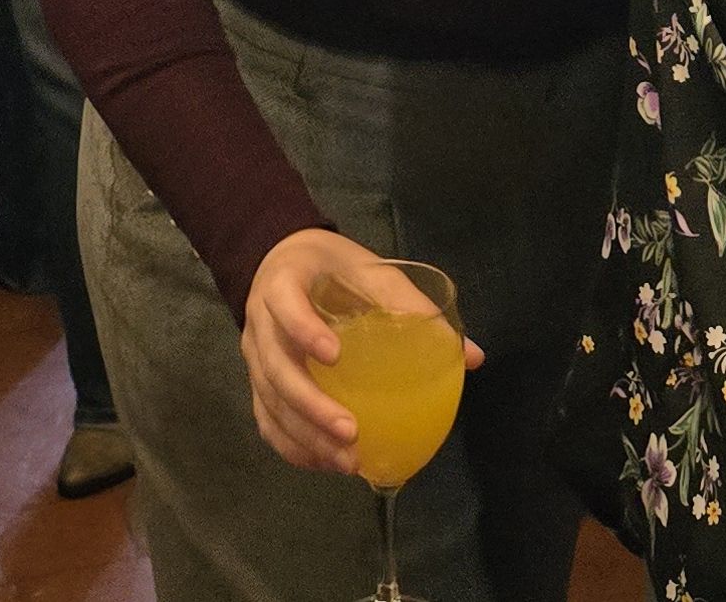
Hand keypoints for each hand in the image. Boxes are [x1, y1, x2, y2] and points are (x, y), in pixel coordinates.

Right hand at [242, 229, 483, 477]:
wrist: (282, 261)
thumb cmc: (333, 267)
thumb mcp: (370, 270)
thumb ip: (412, 307)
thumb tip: (472, 357)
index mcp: (283, 284)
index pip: (285, 307)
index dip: (304, 331)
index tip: (335, 356)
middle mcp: (259, 324)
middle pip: (276, 370)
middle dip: (311, 406)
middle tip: (351, 432)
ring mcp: (254, 356)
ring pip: (270, 403)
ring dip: (306, 436)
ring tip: (346, 461)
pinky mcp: (256, 382)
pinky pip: (267, 421)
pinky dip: (293, 447)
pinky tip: (326, 464)